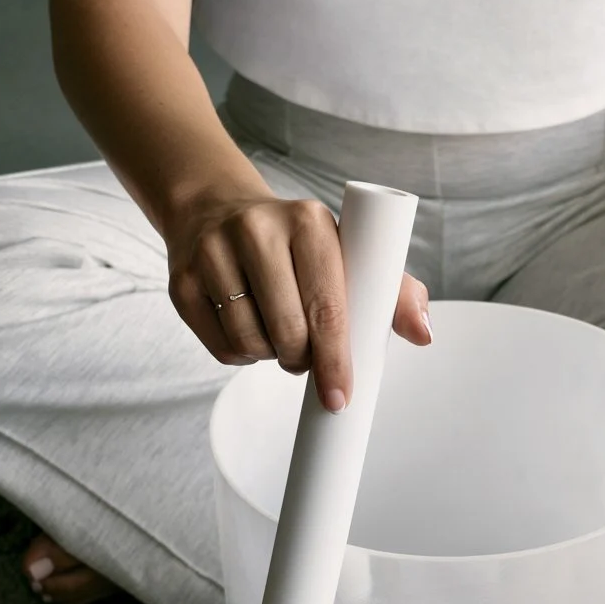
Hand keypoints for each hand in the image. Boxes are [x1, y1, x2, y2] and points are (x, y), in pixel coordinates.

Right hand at [166, 194, 432, 410]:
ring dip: (270, 357)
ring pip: (250, 343)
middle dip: (302, 360)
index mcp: (309, 221)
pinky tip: (246, 327)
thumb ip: (392, 290)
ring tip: (276, 333)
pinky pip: (219, 348)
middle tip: (305, 355)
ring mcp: (212, 253)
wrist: (213, 208)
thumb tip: (423, 333)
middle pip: (288, 332)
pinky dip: (239, 354)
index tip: (341, 396)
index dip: (337, 360)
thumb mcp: (345, 252)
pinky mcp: (181, 281)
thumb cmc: (294, 242)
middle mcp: (257, 230)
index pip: (328, 307)